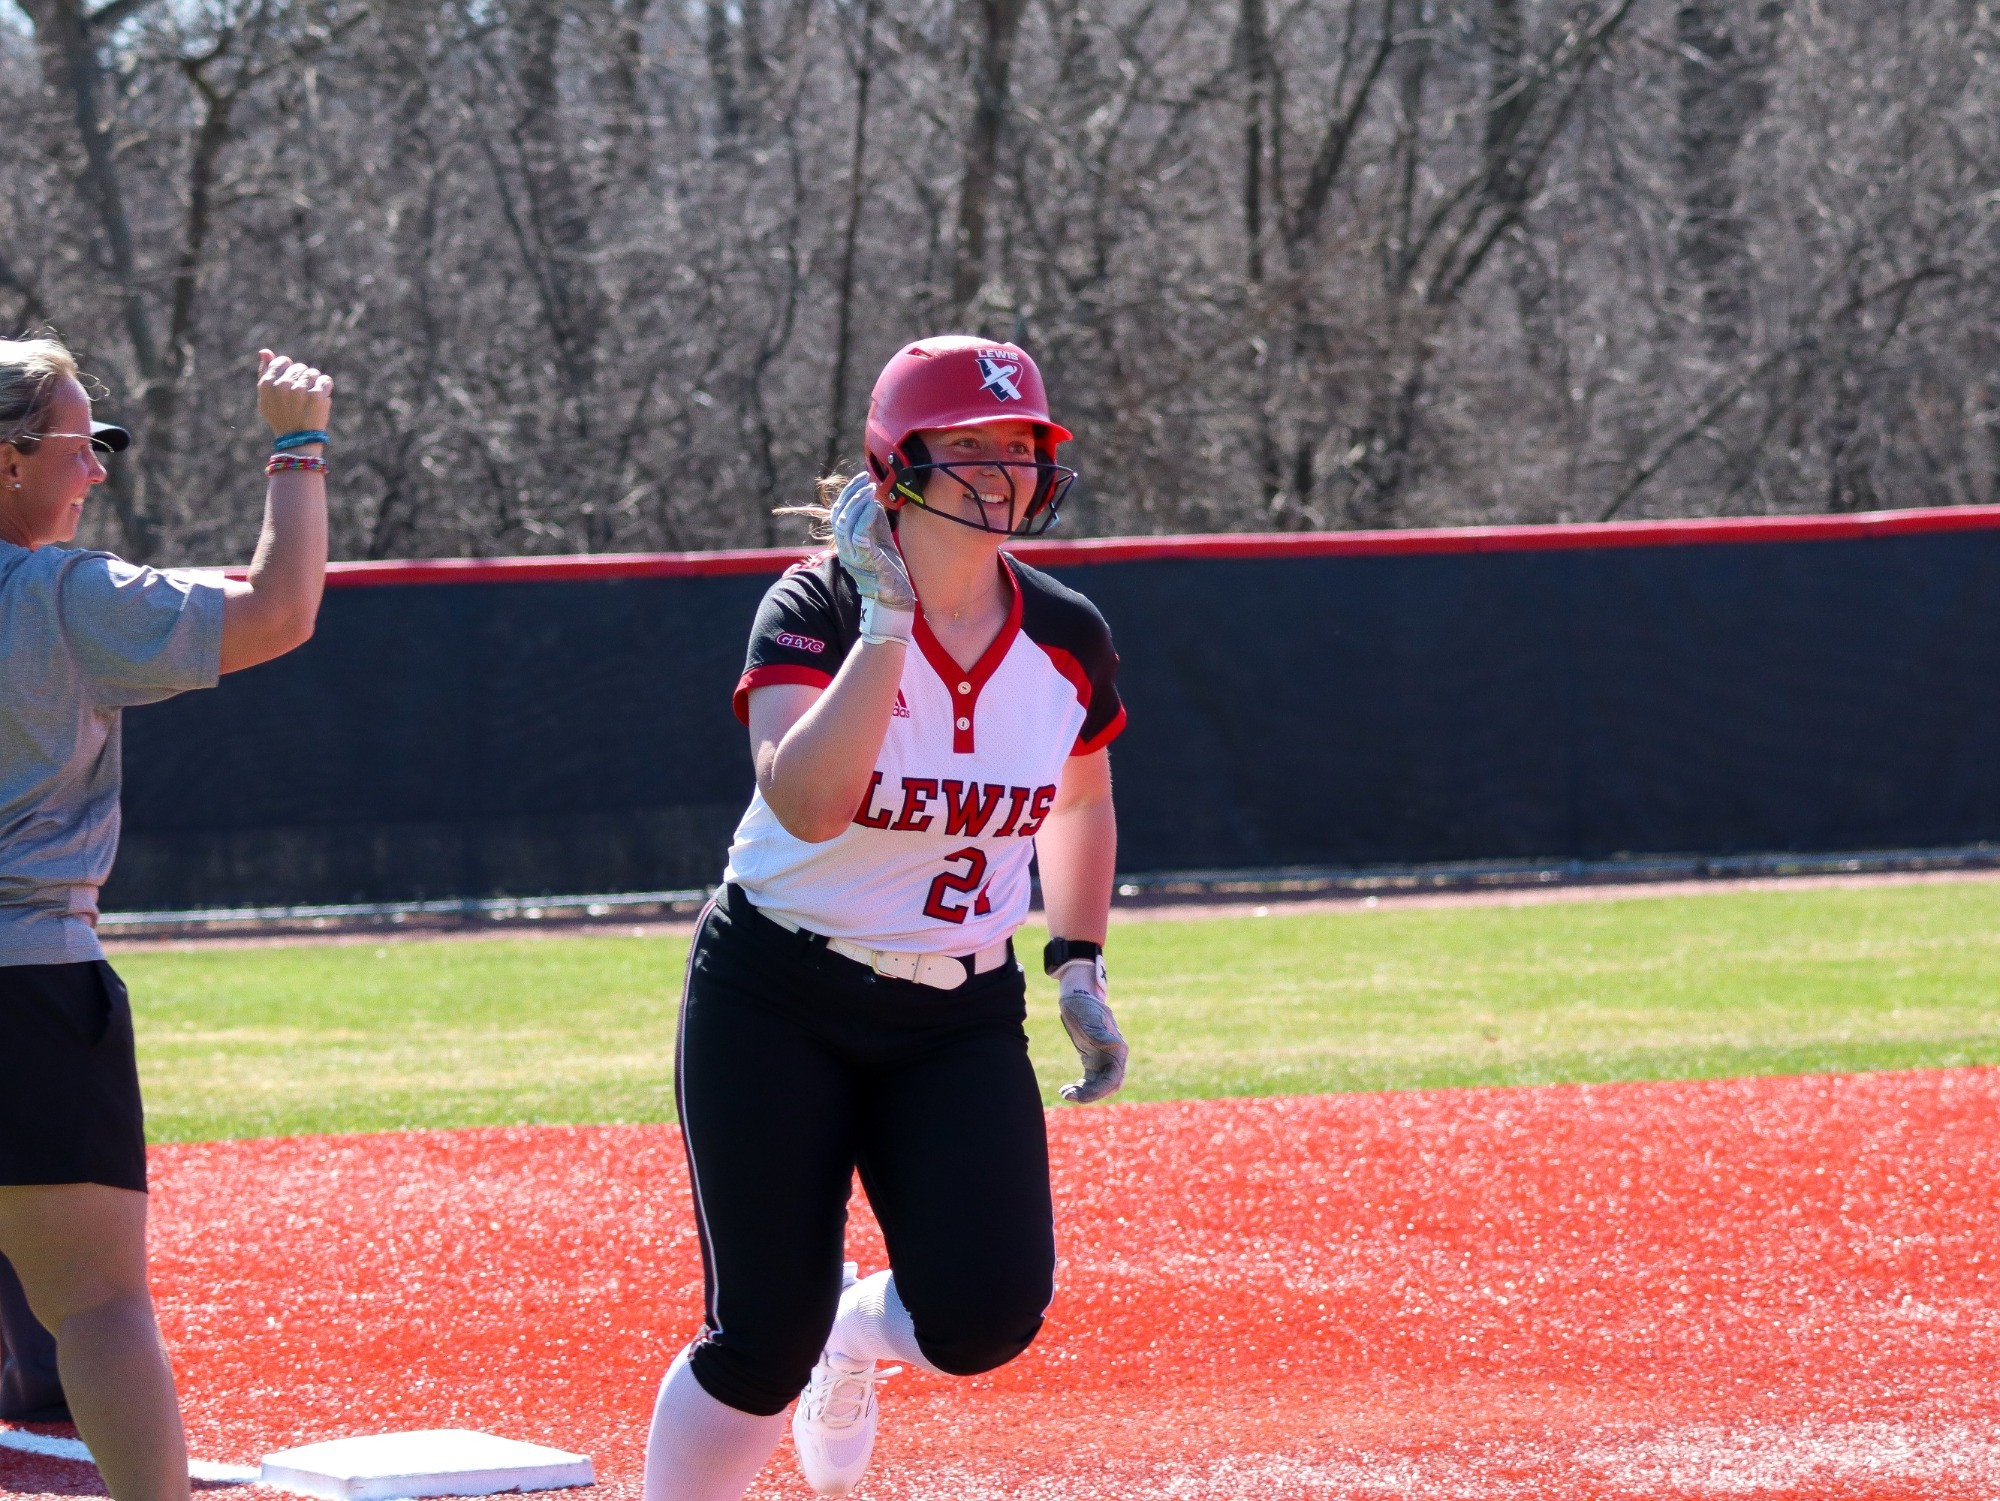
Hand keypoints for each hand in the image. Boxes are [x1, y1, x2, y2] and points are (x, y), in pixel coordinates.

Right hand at [257, 349, 333, 439]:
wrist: (297, 440)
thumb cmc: (280, 416)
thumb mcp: (266, 396)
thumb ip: (265, 372)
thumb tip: (264, 351)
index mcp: (267, 383)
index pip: (283, 361)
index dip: (289, 371)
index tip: (292, 384)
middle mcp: (282, 385)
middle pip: (299, 367)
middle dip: (302, 379)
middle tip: (300, 397)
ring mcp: (300, 390)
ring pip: (313, 373)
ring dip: (314, 384)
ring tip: (309, 399)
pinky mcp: (317, 395)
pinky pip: (325, 380)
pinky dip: (325, 388)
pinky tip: (320, 398)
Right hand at [830, 473, 914, 642]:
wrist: (894, 599)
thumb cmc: (888, 571)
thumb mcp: (880, 541)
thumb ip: (874, 522)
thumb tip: (874, 500)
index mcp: (846, 545)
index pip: (838, 513)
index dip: (847, 493)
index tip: (861, 478)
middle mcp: (845, 550)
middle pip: (838, 515)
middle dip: (851, 494)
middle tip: (866, 480)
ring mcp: (854, 557)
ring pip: (846, 524)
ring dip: (858, 503)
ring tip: (871, 490)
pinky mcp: (867, 562)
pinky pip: (860, 537)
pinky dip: (865, 518)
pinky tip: (875, 506)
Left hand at [1055, 956, 1126, 1103]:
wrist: (1077, 997)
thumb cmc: (1084, 1004)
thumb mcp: (1090, 1016)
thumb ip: (1100, 1032)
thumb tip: (1114, 1045)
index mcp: (1118, 1048)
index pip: (1114, 1077)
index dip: (1099, 1090)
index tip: (1081, 1095)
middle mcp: (1114, 1057)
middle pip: (1108, 1085)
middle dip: (1091, 1095)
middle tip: (1070, 1096)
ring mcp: (1104, 1060)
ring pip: (1099, 1086)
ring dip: (1084, 1093)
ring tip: (1065, 1093)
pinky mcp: (1093, 1061)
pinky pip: (1090, 1081)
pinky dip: (1080, 1088)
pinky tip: (1065, 1090)